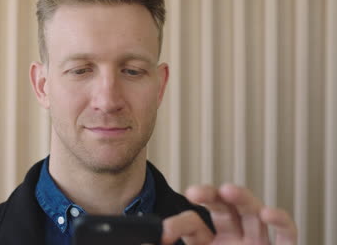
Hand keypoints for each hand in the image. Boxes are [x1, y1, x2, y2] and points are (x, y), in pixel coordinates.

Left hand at [161, 183, 296, 244]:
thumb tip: (144, 243)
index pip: (192, 224)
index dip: (177, 225)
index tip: (163, 234)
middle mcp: (232, 241)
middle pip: (223, 208)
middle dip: (210, 195)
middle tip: (194, 192)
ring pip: (252, 212)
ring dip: (242, 198)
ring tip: (228, 191)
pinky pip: (287, 234)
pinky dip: (280, 220)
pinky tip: (268, 214)